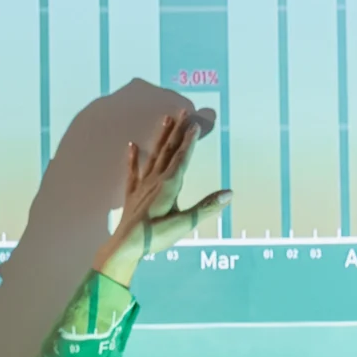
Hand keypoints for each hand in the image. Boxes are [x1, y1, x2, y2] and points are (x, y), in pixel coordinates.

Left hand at [94, 112, 230, 285]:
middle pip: (168, 150)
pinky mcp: (132, 193)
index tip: (195, 124)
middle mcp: (155, 179)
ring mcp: (142, 185)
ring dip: (161, 137)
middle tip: (183, 111)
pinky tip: (131, 145)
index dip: (189, 141)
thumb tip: (229, 193)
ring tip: (165, 119)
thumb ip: (206, 207)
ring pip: (153, 155)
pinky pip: (133, 170)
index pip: (182, 158)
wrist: (126, 245)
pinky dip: (133, 157)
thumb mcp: (185, 224)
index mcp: (169, 185)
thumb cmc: (156, 236)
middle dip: (177, 131)